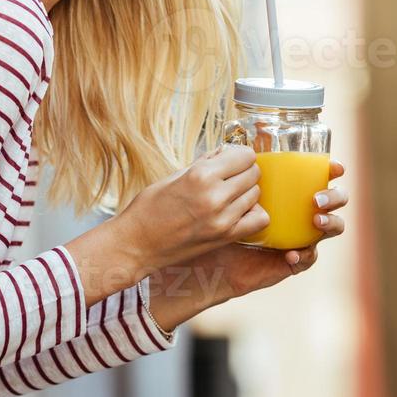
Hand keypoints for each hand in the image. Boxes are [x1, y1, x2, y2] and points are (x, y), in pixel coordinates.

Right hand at [117, 143, 268, 272]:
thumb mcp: (173, 176)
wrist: (137, 244)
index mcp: (200, 176)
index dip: (240, 155)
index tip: (232, 159)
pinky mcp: (225, 237)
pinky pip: (259, 220)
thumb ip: (204, 163)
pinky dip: (253, 213)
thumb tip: (226, 152)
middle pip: (253, 174)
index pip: (244, 156)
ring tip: (230, 194)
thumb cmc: (148, 208)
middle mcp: (215, 196)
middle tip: (231, 176)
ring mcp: (223, 219)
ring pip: (256, 194)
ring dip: (247, 191)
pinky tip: (238, 211)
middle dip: (244, 171)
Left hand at [145, 158, 350, 326]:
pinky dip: (304, 255)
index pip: (316, 177)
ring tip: (316, 220)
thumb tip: (243, 147)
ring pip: (330, 228)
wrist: (204, 256)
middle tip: (319, 197)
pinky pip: (307, 259)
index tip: (335, 165)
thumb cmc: (212, 219)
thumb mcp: (221, 191)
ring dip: (330, 223)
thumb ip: (235, 171)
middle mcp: (296, 213)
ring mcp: (296, 236)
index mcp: (285, 192)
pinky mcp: (288, 261)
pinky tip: (291, 254)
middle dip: (335, 195)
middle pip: (332, 199)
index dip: (330, 170)